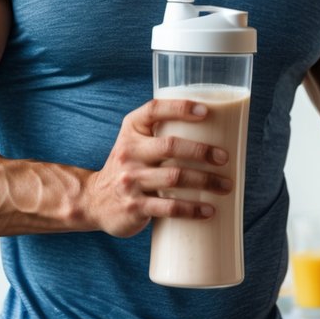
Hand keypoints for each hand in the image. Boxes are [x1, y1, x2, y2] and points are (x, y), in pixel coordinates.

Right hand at [84, 99, 232, 237]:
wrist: (93, 200)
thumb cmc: (129, 165)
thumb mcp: (136, 142)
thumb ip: (162, 131)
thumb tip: (216, 127)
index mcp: (131, 130)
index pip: (154, 110)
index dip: (180, 108)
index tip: (207, 111)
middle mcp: (128, 152)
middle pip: (170, 146)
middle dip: (202, 151)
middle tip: (225, 158)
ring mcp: (130, 180)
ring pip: (174, 177)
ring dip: (205, 182)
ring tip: (226, 186)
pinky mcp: (134, 207)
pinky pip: (168, 207)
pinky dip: (192, 209)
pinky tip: (208, 210)